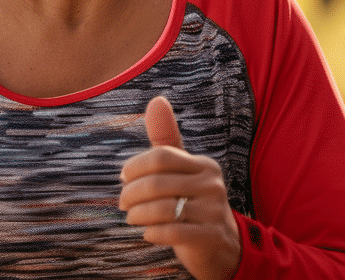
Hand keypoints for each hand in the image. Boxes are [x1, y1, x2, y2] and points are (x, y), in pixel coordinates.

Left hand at [119, 96, 241, 279]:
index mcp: (203, 165)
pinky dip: (153, 232)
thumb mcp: (180, 170)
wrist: (222, 244)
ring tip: (131, 217)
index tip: (123, 178)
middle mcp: (212, 184)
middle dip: (131, 194)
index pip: (160, 156)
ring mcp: (214, 211)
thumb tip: (157, 100)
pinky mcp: (211, 237)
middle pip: (157, 183)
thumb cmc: (192, 200)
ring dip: (138, 215)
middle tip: (122, 203)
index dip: (135, 167)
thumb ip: (166, 139)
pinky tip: (147, 233)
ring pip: (163, 209)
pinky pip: (173, 232)